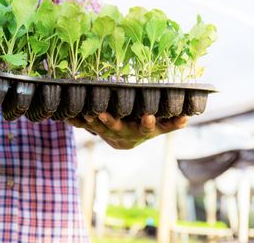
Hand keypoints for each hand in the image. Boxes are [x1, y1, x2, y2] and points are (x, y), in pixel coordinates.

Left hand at [67, 112, 188, 149]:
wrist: (124, 141)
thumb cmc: (144, 128)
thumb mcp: (160, 128)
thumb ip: (172, 124)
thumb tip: (187, 117)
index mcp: (139, 132)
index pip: (145, 129)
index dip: (147, 123)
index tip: (149, 116)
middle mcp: (122, 134)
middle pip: (116, 128)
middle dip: (110, 122)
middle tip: (103, 114)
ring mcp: (107, 132)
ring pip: (97, 127)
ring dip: (90, 120)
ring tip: (84, 112)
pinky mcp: (95, 129)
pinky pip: (83, 125)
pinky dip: (74, 120)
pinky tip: (65, 115)